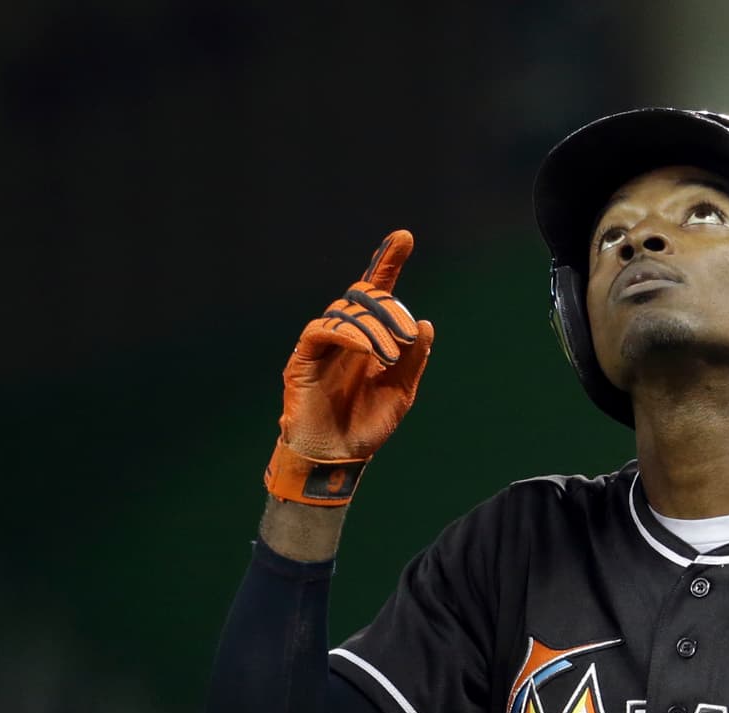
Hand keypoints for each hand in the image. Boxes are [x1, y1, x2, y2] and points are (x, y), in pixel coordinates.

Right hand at [264, 230, 434, 504]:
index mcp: (369, 338)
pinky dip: (348, 334)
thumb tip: (425, 323)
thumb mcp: (401, 391)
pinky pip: (322, 329)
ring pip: (345, 312)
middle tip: (406, 333)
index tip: (404, 238)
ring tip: (391, 355)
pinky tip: (368, 350)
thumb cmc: (367, 426)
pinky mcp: (303, 357)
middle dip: (388, 307)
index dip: (387, 262)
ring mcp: (322, 343)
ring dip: (373, 328)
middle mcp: (344, 334)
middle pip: (362, 296)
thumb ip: (414, 359)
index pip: (376, 292)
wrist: (338, 458)